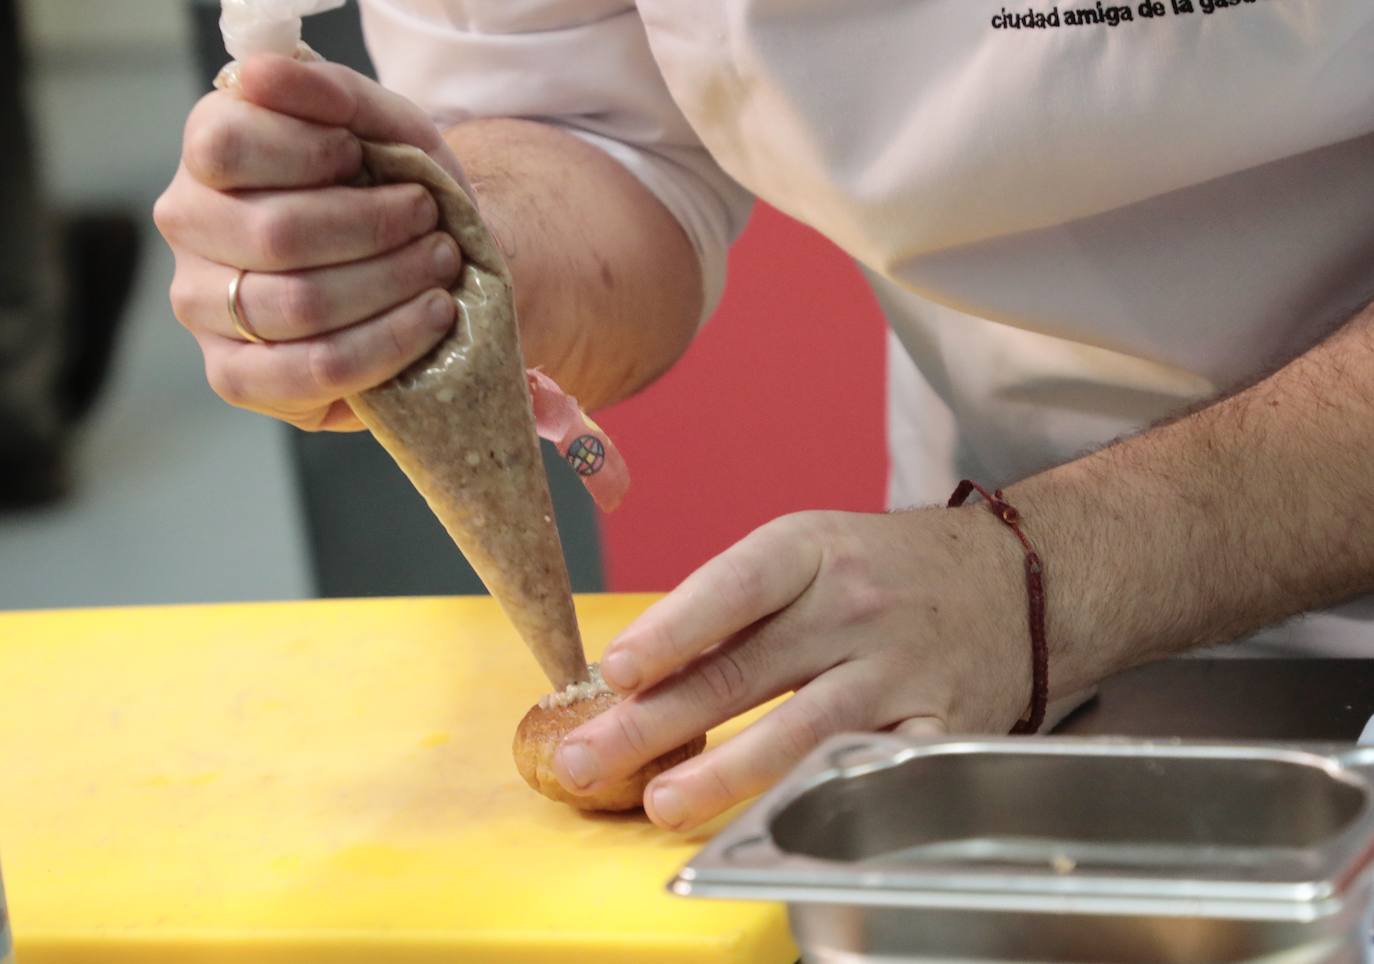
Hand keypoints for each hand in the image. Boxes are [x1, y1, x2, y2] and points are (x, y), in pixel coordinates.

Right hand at [153, 55, 467, 429]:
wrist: (427, 261)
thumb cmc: (393, 186)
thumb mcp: (382, 125)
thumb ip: (328, 91)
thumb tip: (258, 75)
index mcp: (208, 153)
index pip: (227, 147)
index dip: (312, 154)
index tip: (363, 156)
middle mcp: (188, 227)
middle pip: (276, 235)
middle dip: (376, 228)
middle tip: (432, 221)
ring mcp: (202, 308)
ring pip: (298, 306)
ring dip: (392, 285)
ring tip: (441, 266)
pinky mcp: (235, 376)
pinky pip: (313, 370)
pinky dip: (388, 345)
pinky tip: (431, 318)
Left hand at [553, 508, 1034, 830]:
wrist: (1013, 579)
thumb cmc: (881, 569)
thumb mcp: (807, 552)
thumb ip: (730, 608)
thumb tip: (632, 677)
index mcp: (811, 549)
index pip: (733, 588)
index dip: (671, 631)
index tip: (615, 672)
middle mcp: (856, 605)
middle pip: (747, 669)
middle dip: (658, 721)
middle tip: (589, 760)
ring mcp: (901, 668)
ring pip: (804, 728)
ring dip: (726, 772)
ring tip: (661, 802)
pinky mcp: (941, 723)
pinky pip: (877, 767)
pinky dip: (827, 796)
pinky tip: (776, 822)